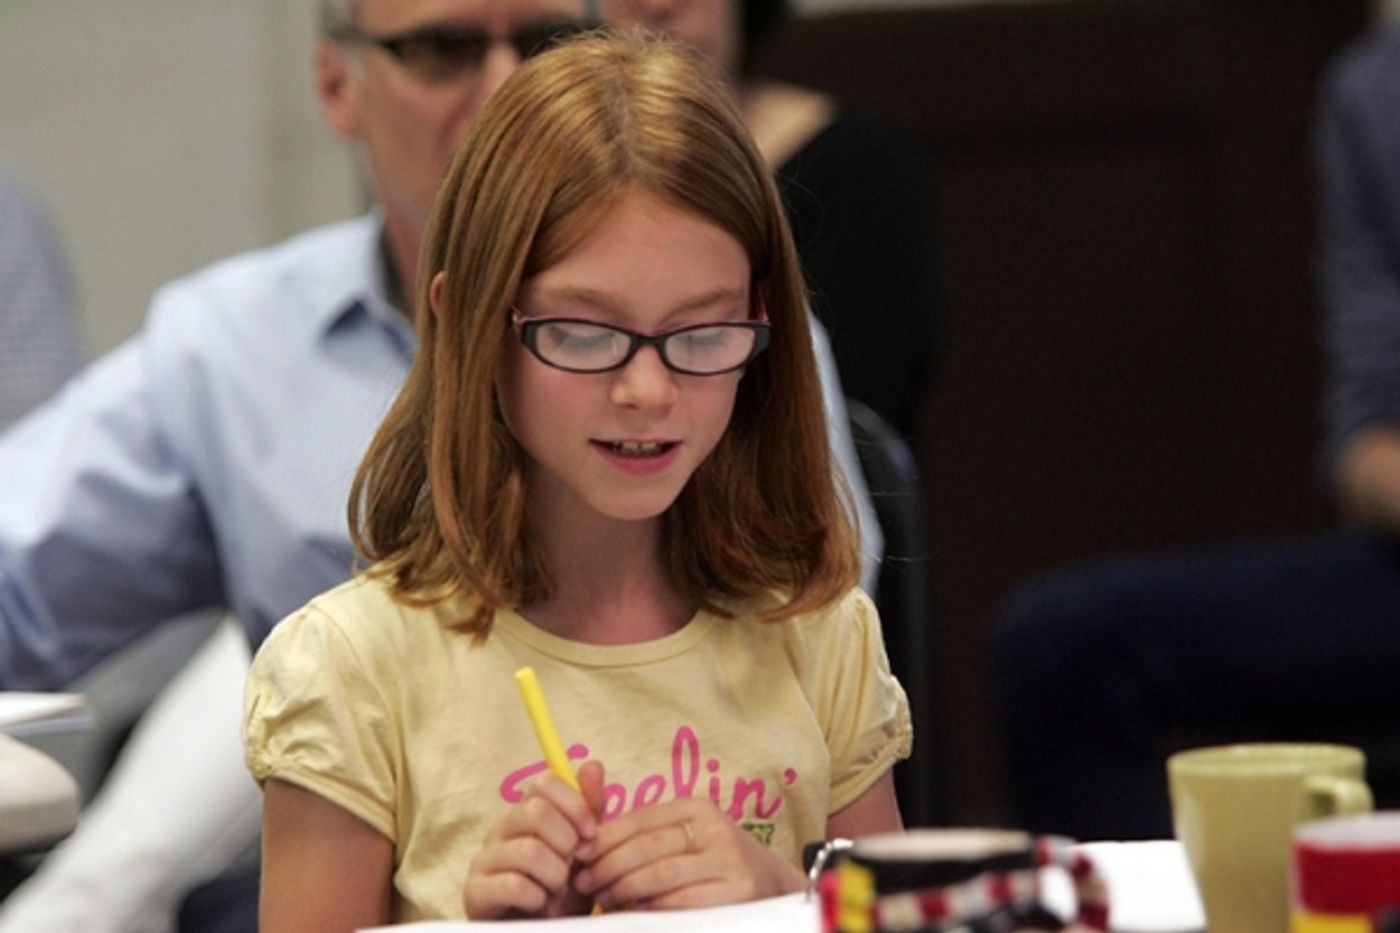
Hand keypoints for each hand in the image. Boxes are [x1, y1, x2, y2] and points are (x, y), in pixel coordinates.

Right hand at [463, 762, 605, 918]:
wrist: (545, 931)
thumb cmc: (562, 889)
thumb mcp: (583, 850)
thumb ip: (589, 810)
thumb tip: (593, 765)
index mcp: (524, 814)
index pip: (544, 782)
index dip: (574, 804)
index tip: (591, 833)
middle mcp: (500, 831)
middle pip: (534, 811)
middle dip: (566, 841)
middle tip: (573, 865)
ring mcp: (484, 861)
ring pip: (528, 850)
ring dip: (555, 874)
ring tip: (557, 889)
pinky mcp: (475, 893)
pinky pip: (513, 884)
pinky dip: (537, 896)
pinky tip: (540, 903)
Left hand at [572, 797, 805, 910]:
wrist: (770, 884)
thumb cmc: (712, 859)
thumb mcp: (685, 835)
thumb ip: (644, 832)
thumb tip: (588, 841)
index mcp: (697, 808)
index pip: (640, 818)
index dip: (605, 837)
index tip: (579, 853)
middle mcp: (715, 829)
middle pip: (648, 846)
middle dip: (609, 866)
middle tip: (584, 882)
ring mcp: (729, 861)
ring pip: (662, 875)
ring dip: (624, 889)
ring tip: (603, 898)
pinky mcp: (737, 892)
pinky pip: (682, 901)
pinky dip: (653, 908)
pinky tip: (636, 910)